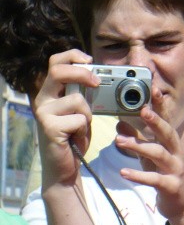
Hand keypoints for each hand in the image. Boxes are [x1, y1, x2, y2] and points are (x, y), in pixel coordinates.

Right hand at [33, 50, 98, 188]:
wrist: (64, 168)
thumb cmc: (74, 138)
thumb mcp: (80, 112)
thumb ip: (84, 95)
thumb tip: (99, 78)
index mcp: (50, 92)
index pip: (55, 63)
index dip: (72, 56)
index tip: (90, 60)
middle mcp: (42, 99)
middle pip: (59, 71)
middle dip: (83, 74)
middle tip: (97, 83)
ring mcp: (43, 113)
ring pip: (77, 100)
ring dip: (88, 116)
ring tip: (81, 129)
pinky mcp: (49, 127)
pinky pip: (79, 119)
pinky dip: (84, 130)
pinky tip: (76, 139)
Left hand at [115, 107, 183, 224]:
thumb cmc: (168, 179)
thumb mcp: (151, 158)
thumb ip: (138, 140)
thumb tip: (120, 123)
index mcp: (171, 145)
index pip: (166, 121)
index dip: (160, 106)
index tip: (153, 89)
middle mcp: (176, 154)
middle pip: (168, 133)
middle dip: (156, 121)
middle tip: (142, 109)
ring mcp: (176, 170)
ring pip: (159, 154)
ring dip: (140, 146)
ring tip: (119, 141)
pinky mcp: (172, 187)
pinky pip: (155, 179)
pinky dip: (139, 175)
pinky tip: (124, 173)